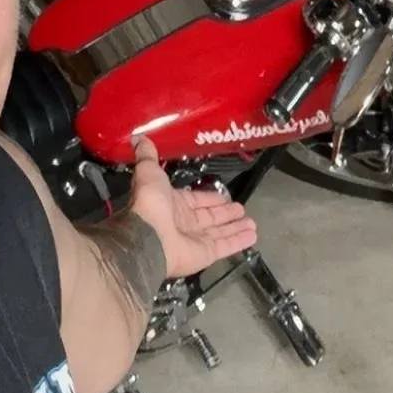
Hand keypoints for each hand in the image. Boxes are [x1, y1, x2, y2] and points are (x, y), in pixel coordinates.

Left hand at [126, 135, 256, 279]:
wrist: (148, 236)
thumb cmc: (149, 203)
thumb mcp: (148, 172)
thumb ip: (148, 156)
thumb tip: (139, 138)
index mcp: (171, 204)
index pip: (195, 200)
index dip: (210, 198)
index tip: (224, 195)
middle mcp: (183, 223)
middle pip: (209, 217)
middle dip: (225, 213)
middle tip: (240, 208)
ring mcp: (195, 240)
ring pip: (220, 232)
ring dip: (236, 227)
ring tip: (252, 222)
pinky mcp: (206, 253)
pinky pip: (226, 246)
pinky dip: (239, 241)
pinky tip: (253, 235)